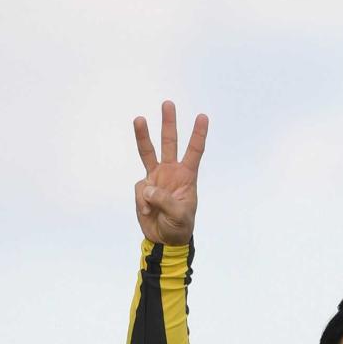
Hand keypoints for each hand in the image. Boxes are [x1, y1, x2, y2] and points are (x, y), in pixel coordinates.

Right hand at [133, 101, 207, 244]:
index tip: (202, 117)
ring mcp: (155, 177)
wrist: (163, 240)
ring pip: (148, 152)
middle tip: (168, 103)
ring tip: (139, 119)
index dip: (198, 135)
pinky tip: (148, 212)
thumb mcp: (179, 216)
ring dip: (143, 135)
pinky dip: (143, 202)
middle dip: (169, 123)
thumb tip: (149, 189)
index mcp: (186, 176)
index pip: (194, 152)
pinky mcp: (143, 188)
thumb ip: (165, 201)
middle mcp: (171, 172)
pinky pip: (140, 190)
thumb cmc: (179, 227)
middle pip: (169, 143)